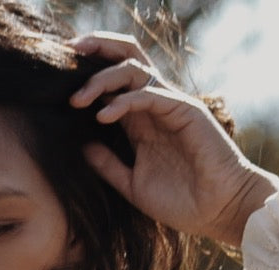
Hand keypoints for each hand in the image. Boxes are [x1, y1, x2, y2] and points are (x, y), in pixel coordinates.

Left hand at [71, 32, 278, 246]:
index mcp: (141, 120)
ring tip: (78, 98)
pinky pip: (149, 95)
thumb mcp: (133, 185)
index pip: (114, 82)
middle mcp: (154, 106)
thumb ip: (108, 166)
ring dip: (102, 79)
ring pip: (134, 71)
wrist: (219, 211)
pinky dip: (124, 101)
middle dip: (97, 49)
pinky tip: (104, 116)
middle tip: (68, 52)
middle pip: (126, 59)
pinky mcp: (185, 111)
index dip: (89, 72)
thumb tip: (81, 147)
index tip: (59, 76)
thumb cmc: (182, 202)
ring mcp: (171, 105)